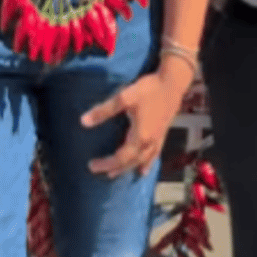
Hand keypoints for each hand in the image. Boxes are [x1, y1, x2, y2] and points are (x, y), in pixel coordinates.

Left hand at [81, 56, 191, 178]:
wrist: (173, 82)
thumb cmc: (149, 89)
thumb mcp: (124, 98)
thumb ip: (104, 111)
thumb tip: (83, 122)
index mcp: (139, 136)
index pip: (120, 157)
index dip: (106, 164)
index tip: (91, 165)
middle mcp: (149, 142)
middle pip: (130, 162)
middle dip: (114, 168)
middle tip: (99, 171)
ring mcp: (158, 139)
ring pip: (142, 160)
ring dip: (129, 168)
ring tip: (116, 174)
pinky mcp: (163, 133)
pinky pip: (154, 154)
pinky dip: (148, 164)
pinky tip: (145, 169)